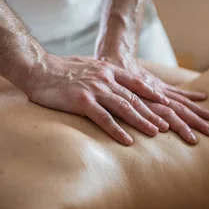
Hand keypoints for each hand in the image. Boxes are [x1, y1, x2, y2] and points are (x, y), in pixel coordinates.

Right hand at [24, 53, 208, 145]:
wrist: (37, 68)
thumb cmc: (61, 71)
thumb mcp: (88, 68)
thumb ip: (104, 76)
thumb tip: (114, 85)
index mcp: (109, 71)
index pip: (138, 84)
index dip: (154, 96)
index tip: (169, 105)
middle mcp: (106, 79)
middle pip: (137, 98)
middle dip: (156, 112)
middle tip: (172, 124)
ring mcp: (95, 89)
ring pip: (125, 107)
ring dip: (143, 121)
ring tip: (158, 133)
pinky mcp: (81, 102)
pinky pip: (103, 118)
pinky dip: (117, 130)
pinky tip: (128, 141)